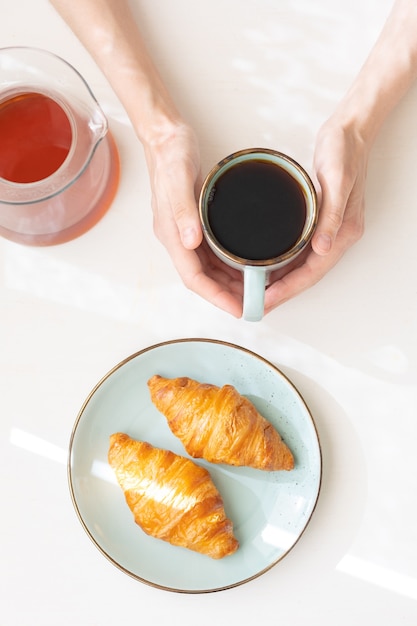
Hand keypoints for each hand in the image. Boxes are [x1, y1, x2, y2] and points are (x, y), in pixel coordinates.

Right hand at [143, 122, 243, 316]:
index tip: (237, 309)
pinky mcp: (194, 223)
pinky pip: (211, 254)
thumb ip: (183, 211)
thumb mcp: (178, 179)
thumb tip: (190, 242)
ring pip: (208, 269)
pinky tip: (243, 266)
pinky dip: (227, 265)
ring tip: (253, 291)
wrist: (166, 137)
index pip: (193, 277)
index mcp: (171, 233)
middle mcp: (178, 238)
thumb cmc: (171, 155)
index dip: (215, 297)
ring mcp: (186, 232)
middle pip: (202, 279)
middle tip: (253, 305)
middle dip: (226, 295)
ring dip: (228, 283)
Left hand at [263, 116, 367, 313]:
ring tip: (256, 293)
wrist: (351, 132)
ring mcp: (328, 230)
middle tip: (255, 305)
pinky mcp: (319, 221)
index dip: (288, 289)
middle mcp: (336, 236)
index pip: (312, 272)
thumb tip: (322, 249)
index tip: (266, 300)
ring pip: (302, 266)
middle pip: (305, 275)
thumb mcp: (337, 181)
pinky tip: (268, 266)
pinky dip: (284, 263)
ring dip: (281, 281)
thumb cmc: (344, 152)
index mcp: (343, 232)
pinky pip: (300, 251)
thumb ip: (330, 216)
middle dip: (281, 292)